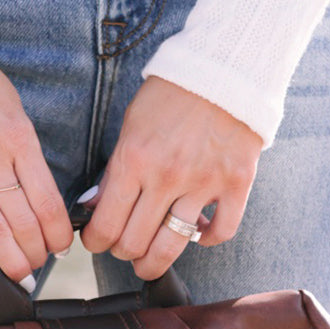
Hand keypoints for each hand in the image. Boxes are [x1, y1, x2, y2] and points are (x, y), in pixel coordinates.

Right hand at [0, 6, 72, 281]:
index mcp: (16, 134)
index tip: (60, 248)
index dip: (58, 234)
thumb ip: (21, 144)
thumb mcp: (8, 99)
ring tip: (18, 274)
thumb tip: (35, 187)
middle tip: (40, 268)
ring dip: (7, 259)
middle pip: (22, 222)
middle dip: (36, 254)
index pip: (48, 201)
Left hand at [80, 75, 263, 280]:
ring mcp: (204, 182)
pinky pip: (220, 232)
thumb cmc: (173, 94)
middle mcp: (167, 176)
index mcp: (135, 159)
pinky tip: (197, 233)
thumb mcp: (132, 126)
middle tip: (123, 248)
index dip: (96, 242)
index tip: (97, 241)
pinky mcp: (236, 183)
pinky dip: (206, 239)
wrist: (226, 66)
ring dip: (155, 262)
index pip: (105, 224)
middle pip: (134, 243)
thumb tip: (94, 208)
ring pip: (171, 247)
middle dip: (123, 253)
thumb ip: (114, 171)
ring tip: (150, 261)